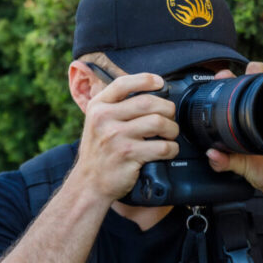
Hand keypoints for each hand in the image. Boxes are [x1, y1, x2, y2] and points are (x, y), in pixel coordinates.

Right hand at [69, 68, 179, 206]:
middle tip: (170, 117)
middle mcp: (104, 119)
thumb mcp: (98, 122)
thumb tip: (151, 91)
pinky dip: (172, 148)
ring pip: (158, 122)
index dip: (145, 80)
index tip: (160, 83)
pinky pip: (162, 146)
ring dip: (172, 129)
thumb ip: (116, 105)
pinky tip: (168, 150)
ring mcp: (115, 137)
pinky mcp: (128, 156)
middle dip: (167, 109)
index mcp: (98, 106)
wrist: (89, 183)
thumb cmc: (100, 150)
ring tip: (170, 134)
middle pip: (148, 102)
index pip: (123, 84)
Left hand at [205, 61, 262, 202]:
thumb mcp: (241, 167)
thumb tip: (211, 154)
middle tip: (245, 71)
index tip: (222, 76)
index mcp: (245, 118)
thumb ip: (224, 163)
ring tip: (261, 71)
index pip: (237, 91)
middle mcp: (262, 111)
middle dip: (252, 69)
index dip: (230, 79)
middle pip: (258, 80)